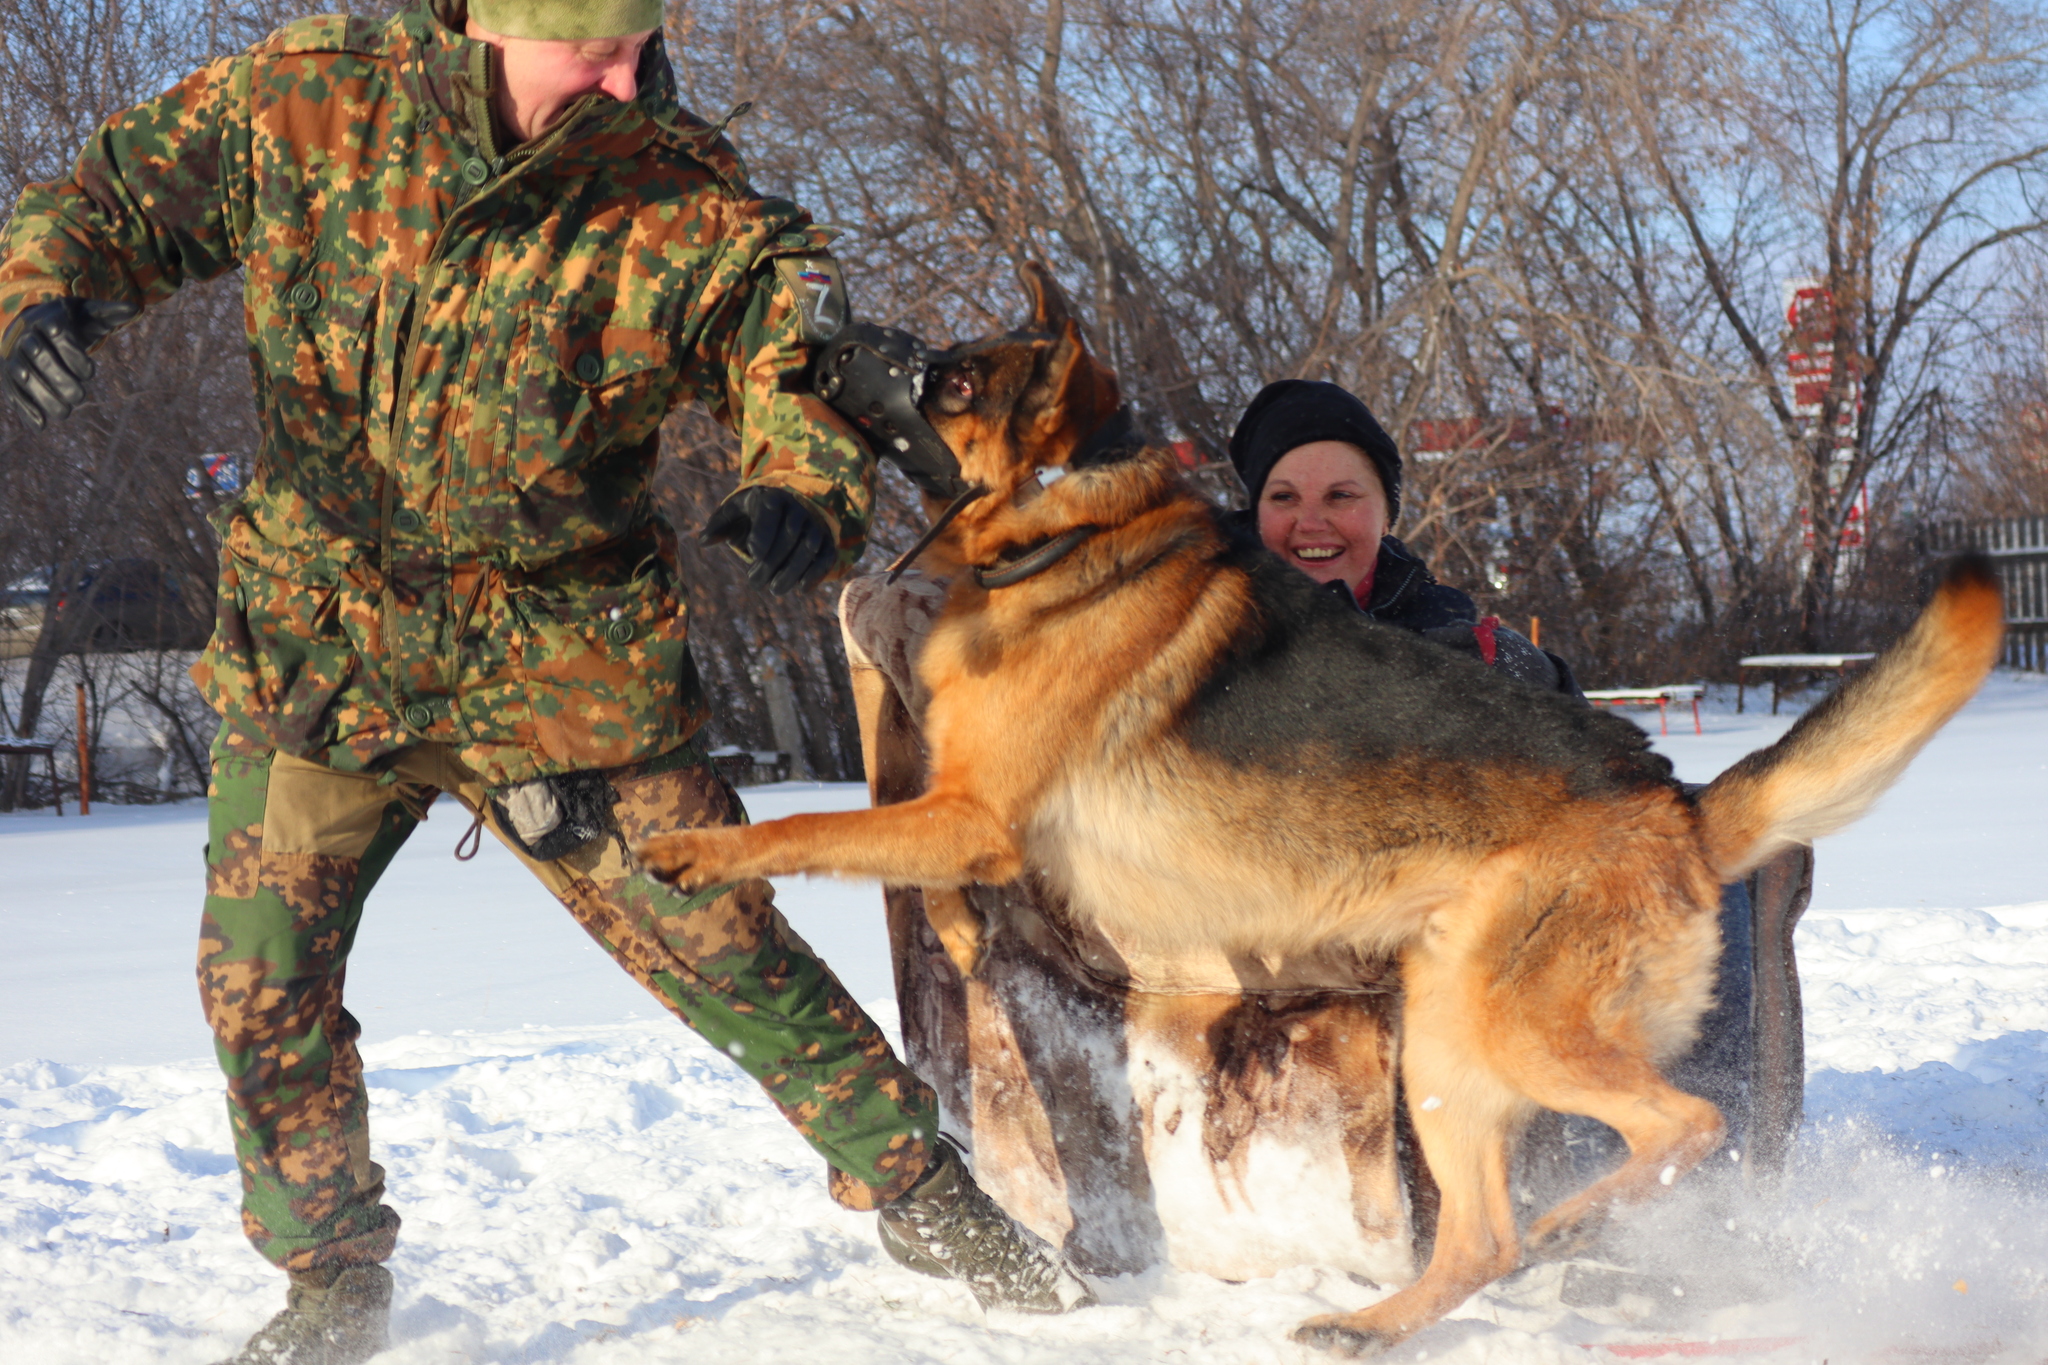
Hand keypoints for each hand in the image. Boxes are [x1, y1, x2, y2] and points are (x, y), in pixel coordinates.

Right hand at [1, 298, 138, 427]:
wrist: (35, 323)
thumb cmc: (71, 320)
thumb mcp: (90, 312)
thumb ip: (111, 312)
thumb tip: (136, 308)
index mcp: (47, 318)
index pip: (58, 334)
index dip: (73, 355)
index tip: (92, 372)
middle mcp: (26, 336)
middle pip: (38, 357)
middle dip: (59, 378)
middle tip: (81, 397)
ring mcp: (14, 356)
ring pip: (23, 376)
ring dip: (43, 396)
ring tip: (65, 412)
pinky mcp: (8, 375)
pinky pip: (12, 392)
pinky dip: (24, 408)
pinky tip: (41, 426)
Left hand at [703, 485, 836, 594]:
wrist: (785, 505)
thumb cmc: (752, 512)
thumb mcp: (732, 513)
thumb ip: (718, 526)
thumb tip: (703, 542)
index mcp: (771, 498)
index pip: (770, 513)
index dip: (763, 532)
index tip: (753, 553)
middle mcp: (797, 508)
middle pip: (789, 535)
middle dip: (773, 561)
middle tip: (755, 583)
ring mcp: (814, 524)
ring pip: (809, 547)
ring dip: (793, 571)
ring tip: (775, 590)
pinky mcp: (826, 539)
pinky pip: (827, 556)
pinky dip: (817, 573)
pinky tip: (802, 590)